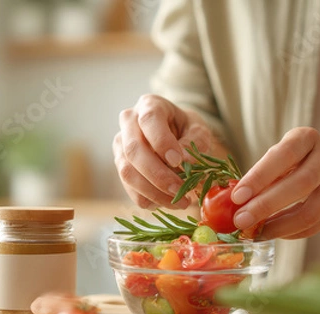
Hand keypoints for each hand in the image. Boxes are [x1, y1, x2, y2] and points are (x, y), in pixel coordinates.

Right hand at [113, 94, 222, 209]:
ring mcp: (120, 145)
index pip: (149, 120)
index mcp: (150, 105)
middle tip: (181, 190)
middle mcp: (129, 122)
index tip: (178, 161)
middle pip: (134, 150)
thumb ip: (195, 142)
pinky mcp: (121, 166)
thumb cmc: (188, 130)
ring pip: (127, 172)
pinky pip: (128, 188)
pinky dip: (148, 199)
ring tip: (180, 202)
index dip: (162, 142)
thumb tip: (184, 162)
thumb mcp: (199, 130)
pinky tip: (167, 202)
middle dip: (158, 175)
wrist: (176, 136)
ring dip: (153, 192)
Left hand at [231, 127, 319, 238]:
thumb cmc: (302, 160)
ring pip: (311, 211)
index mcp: (306, 138)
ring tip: (256, 233)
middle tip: (241, 221)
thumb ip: (264, 174)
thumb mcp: (285, 155)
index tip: (237, 197)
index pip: (283, 156)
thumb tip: (234, 202)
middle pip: (300, 184)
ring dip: (279, 226)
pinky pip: (316, 225)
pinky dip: (292, 233)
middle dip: (266, 205)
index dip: (259, 177)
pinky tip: (274, 234)